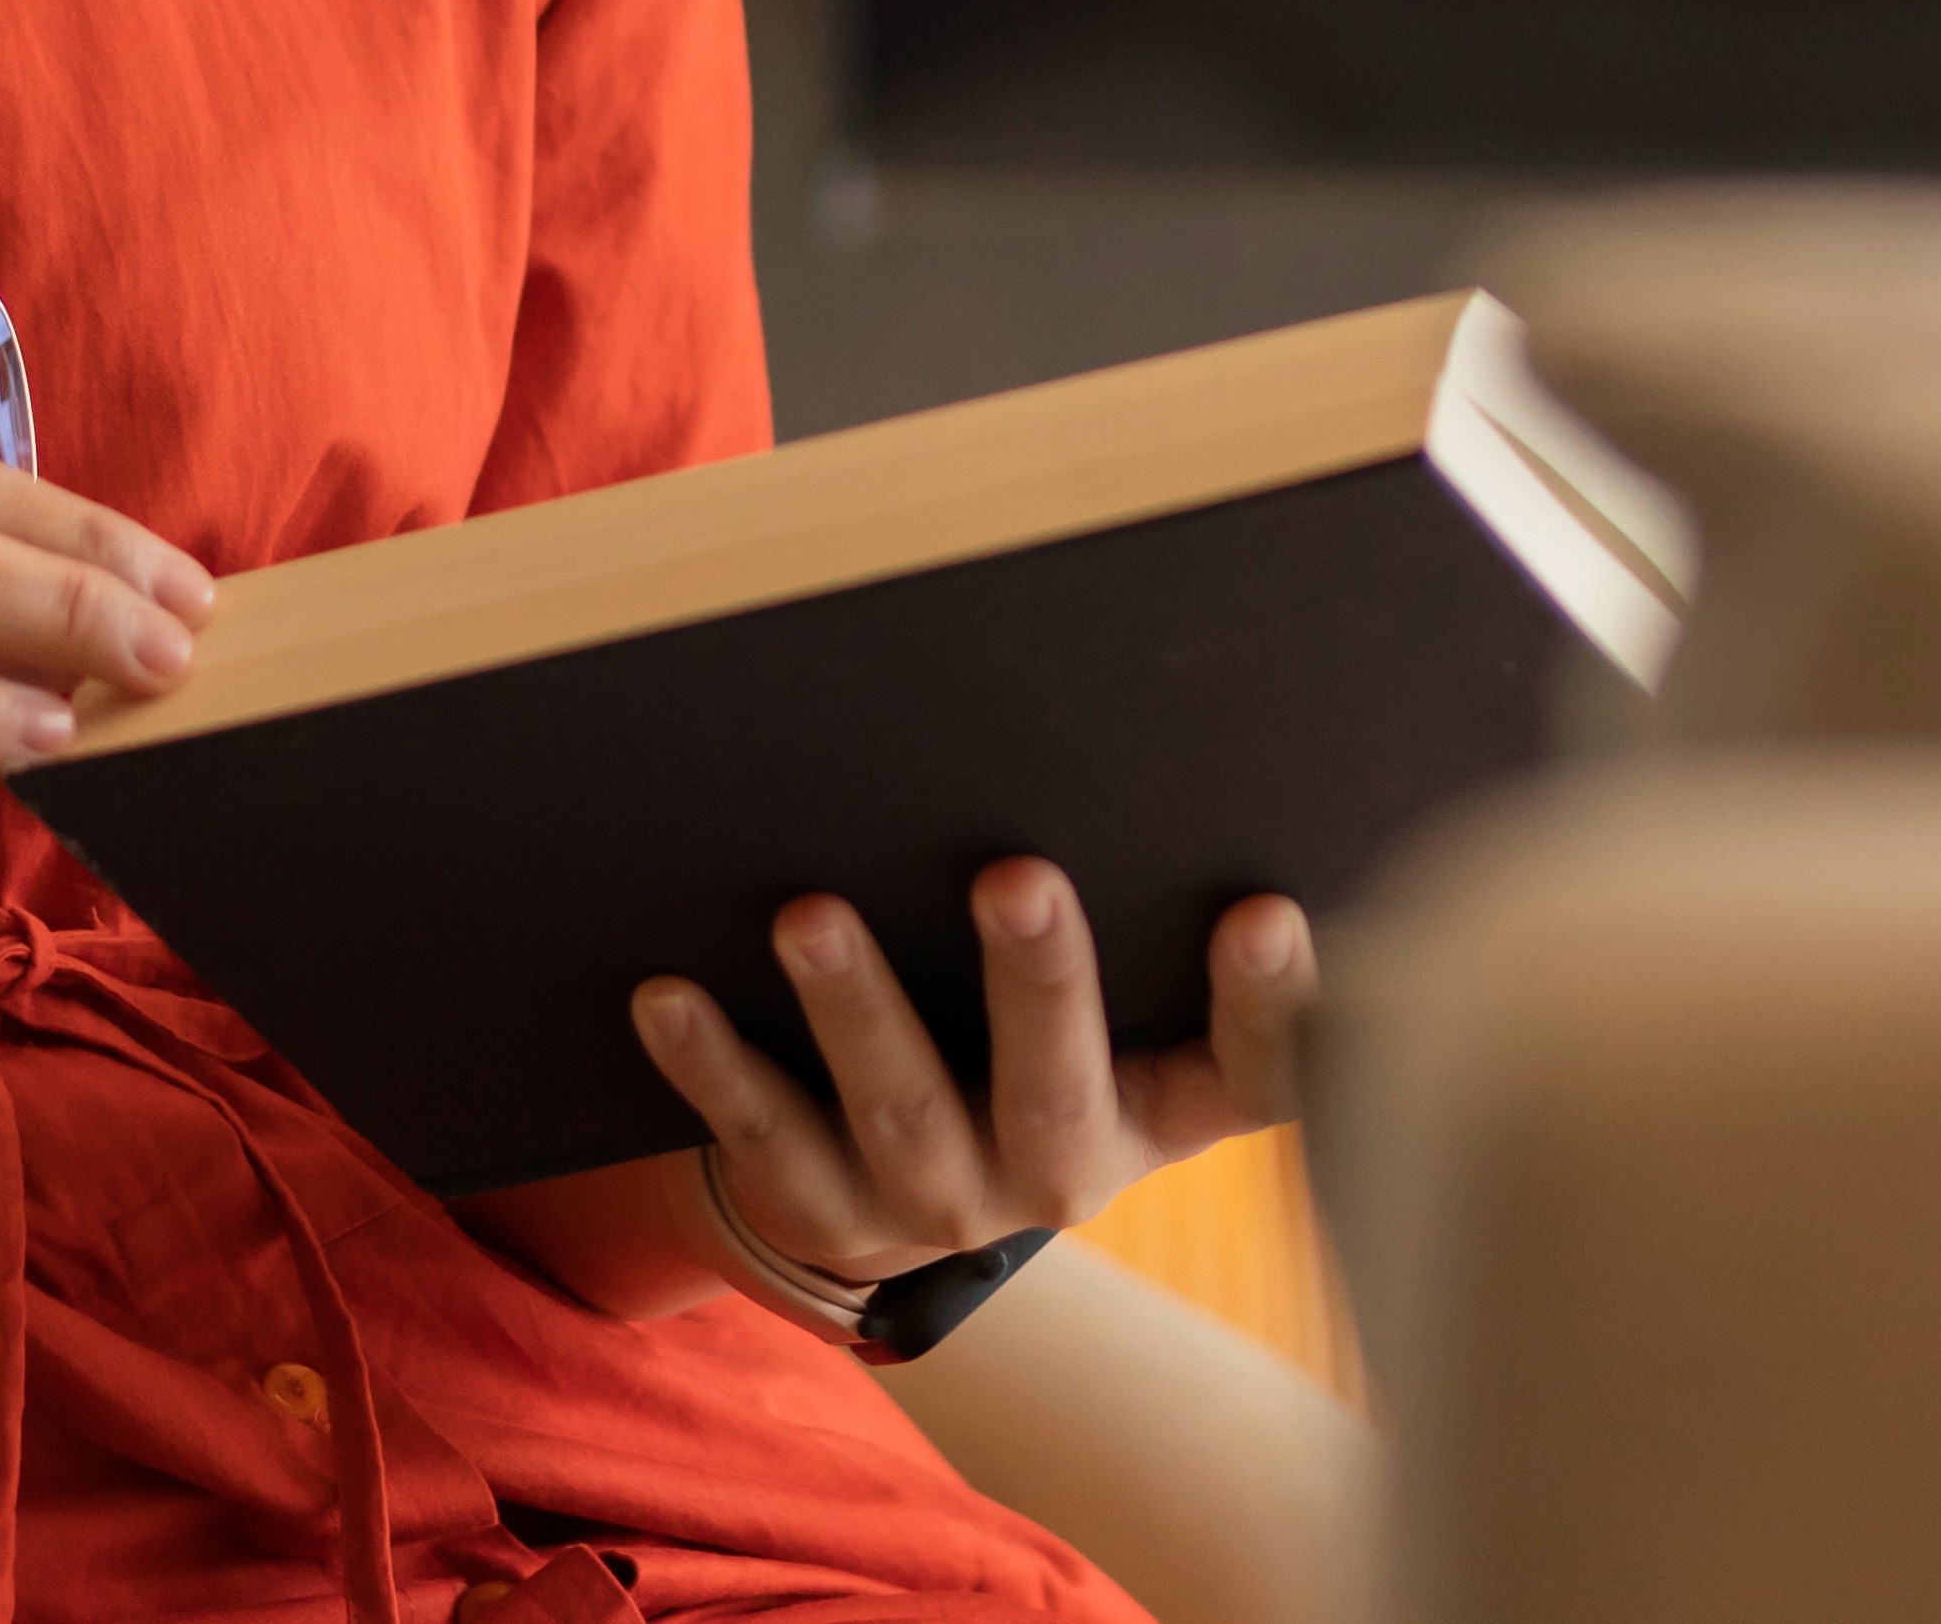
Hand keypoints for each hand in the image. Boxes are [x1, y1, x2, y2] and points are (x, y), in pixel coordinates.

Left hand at [627, 863, 1315, 1282]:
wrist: (900, 1177)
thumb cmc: (1035, 1031)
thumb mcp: (1119, 997)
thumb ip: (1139, 908)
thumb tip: (1139, 724)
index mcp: (1163, 1110)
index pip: (1251, 1073)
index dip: (1270, 1003)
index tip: (1266, 909)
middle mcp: (1063, 1172)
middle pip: (1056, 1094)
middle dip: (1037, 985)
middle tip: (1015, 877)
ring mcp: (941, 1204)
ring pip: (899, 1110)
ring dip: (855, 1008)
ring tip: (811, 915)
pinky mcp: (828, 1215)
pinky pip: (767, 1135)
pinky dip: (716, 1064)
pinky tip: (670, 993)